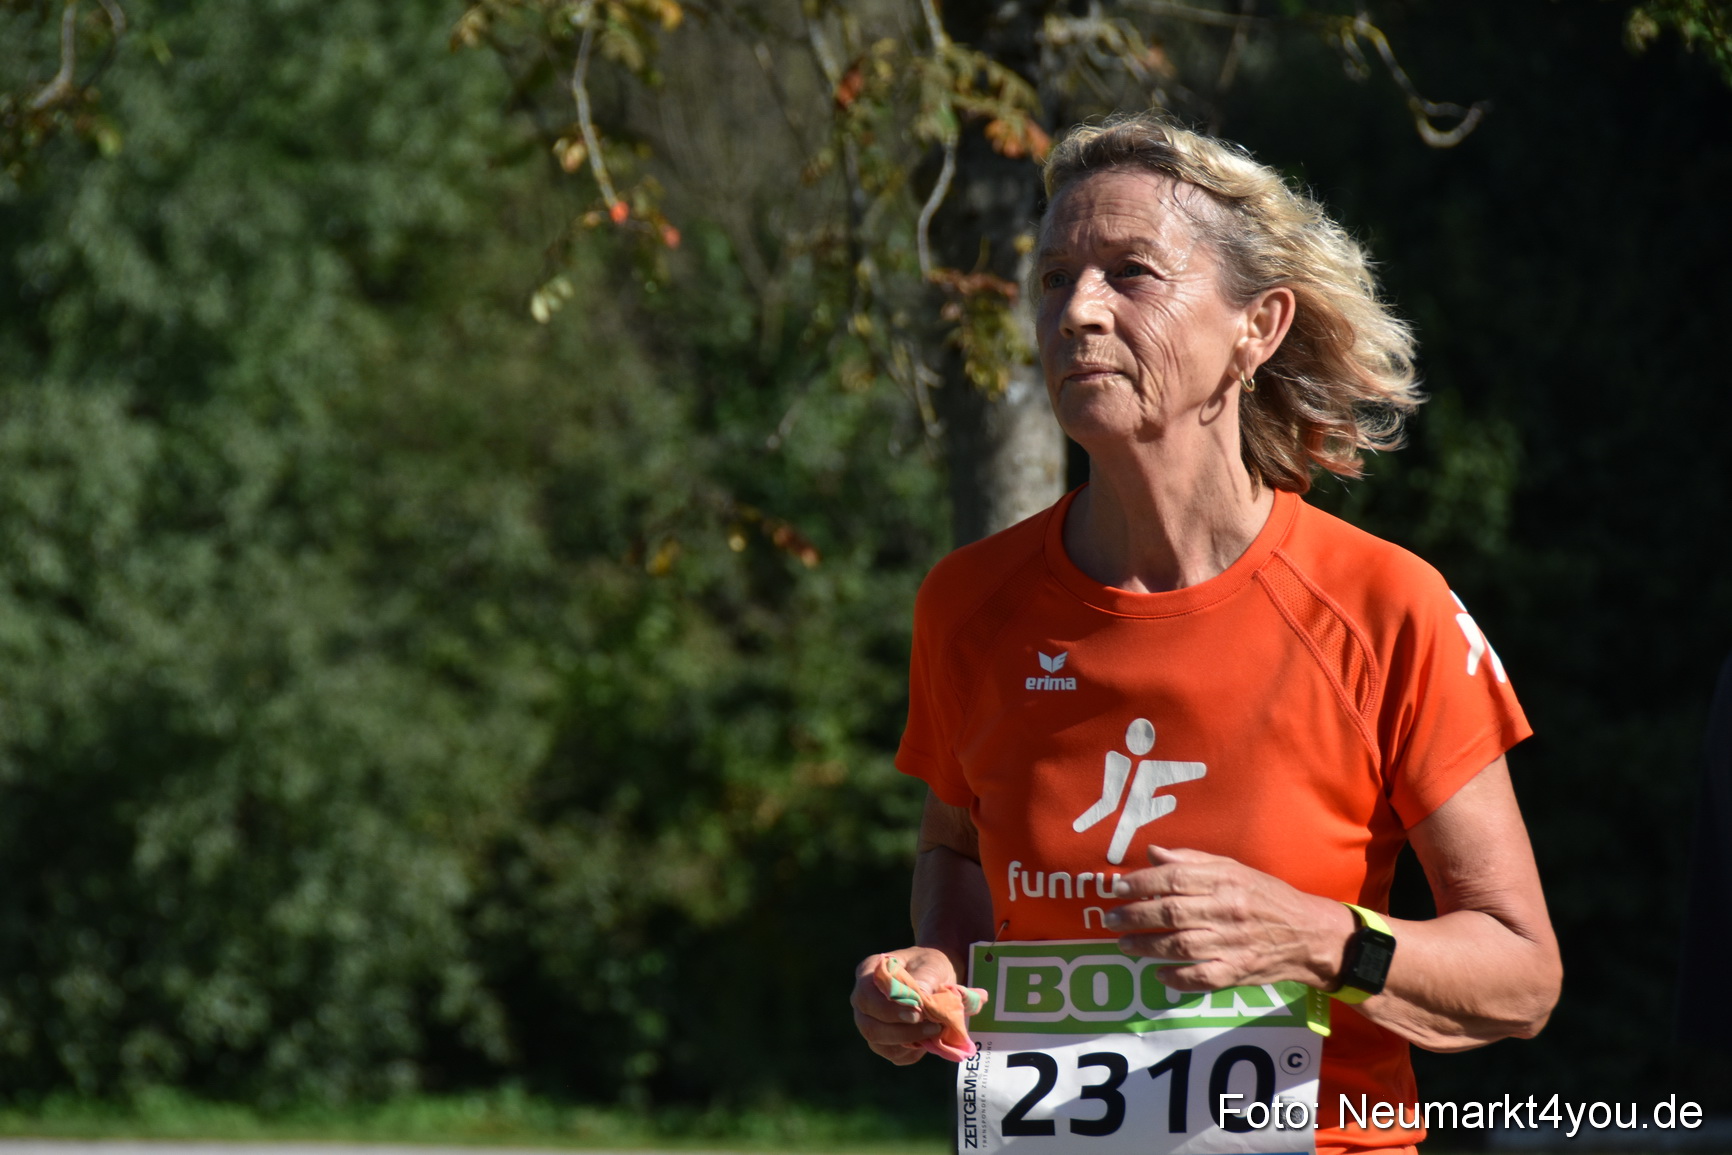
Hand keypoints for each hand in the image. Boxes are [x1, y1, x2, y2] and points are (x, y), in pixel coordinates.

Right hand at [850, 946, 953, 1064]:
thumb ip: (923, 981)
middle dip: (901, 1031)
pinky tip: (931, 1037)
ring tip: (936, 1030)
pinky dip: (914, 1050)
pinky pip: (894, 1055)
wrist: (936, 978)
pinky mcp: (883, 1041)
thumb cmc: (930, 966)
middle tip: (932, 1026)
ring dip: (910, 1041)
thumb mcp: (931, 966)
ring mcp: (870, 1022)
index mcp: (868, 973)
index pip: (866, 996)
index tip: (917, 1013)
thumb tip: (917, 1003)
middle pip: (869, 1026)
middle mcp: (863, 1000)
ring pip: (879, 1044)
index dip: (888, 1010)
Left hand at [1105, 845, 1351, 991]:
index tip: (1116, 888)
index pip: (1174, 878)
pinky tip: (1158, 973)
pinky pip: (1200, 977)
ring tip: (1124, 944)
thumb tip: (1152, 853)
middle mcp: (1226, 910)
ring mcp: (1232, 943)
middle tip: (1110, 919)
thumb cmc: (1267, 896)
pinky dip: (1175, 978)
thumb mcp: (1234, 869)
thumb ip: (1191, 861)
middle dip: (1134, 915)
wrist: (1309, 934)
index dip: (1141, 883)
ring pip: (1179, 946)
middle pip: (1171, 912)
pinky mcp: (1237, 971)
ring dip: (1146, 946)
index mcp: (1225, 880)